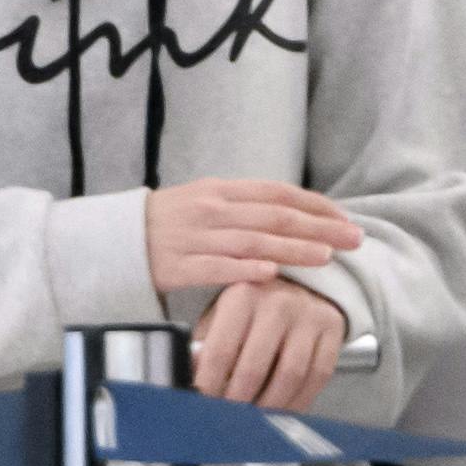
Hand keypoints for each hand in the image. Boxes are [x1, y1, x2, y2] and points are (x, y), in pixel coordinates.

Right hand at [136, 177, 368, 303]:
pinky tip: (271, 275)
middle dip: (317, 227)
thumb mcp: (206, 202)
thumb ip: (245, 206)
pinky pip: (215, 268)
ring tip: (325, 257)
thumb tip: (295, 213)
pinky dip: (244, 270)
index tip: (344, 217)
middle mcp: (210, 209)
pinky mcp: (176, 266)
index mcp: (220, 190)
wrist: (113, 240)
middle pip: (272, 216)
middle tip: (353, 239)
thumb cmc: (168, 223)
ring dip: (291, 249)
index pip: (277, 192)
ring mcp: (193, 237)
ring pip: (250, 242)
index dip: (314, 204)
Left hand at [187, 276, 344, 413]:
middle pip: (255, 368)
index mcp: (243, 296)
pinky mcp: (332, 330)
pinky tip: (282, 410)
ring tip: (254, 419)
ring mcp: (309, 316)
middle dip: (238, 402)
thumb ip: (207, 343)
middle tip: (227, 419)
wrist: (303, 281)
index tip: (202, 404)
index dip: (209, 384)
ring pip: (289, 376)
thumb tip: (190, 379)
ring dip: (269, 406)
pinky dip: (299, 400)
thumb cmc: (254, 305)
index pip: (221, 350)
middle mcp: (278, 303)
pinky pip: (317, 375)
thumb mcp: (224, 313)